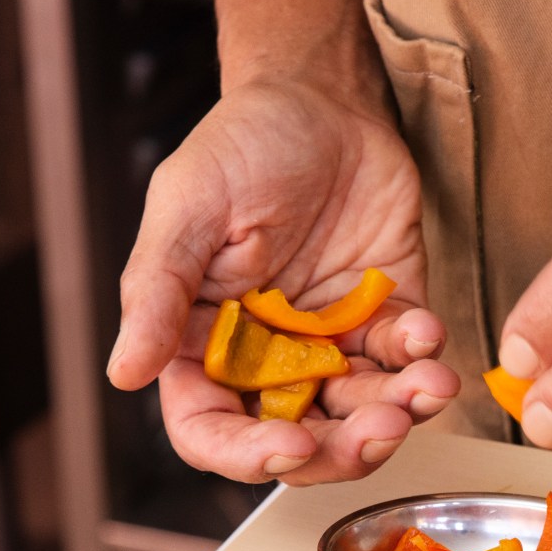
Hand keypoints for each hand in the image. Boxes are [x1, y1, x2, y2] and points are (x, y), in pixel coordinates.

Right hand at [107, 78, 460, 483]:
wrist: (323, 97)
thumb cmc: (243, 143)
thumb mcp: (187, 206)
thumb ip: (158, 292)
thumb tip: (125, 372)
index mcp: (204, 343)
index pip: (212, 428)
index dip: (247, 454)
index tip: (289, 445)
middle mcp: (267, 357)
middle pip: (299, 438)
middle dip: (342, 448)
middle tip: (381, 429)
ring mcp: (330, 343)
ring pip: (361, 412)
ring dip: (397, 411)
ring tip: (426, 386)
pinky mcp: (385, 317)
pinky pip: (407, 362)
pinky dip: (423, 359)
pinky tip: (426, 332)